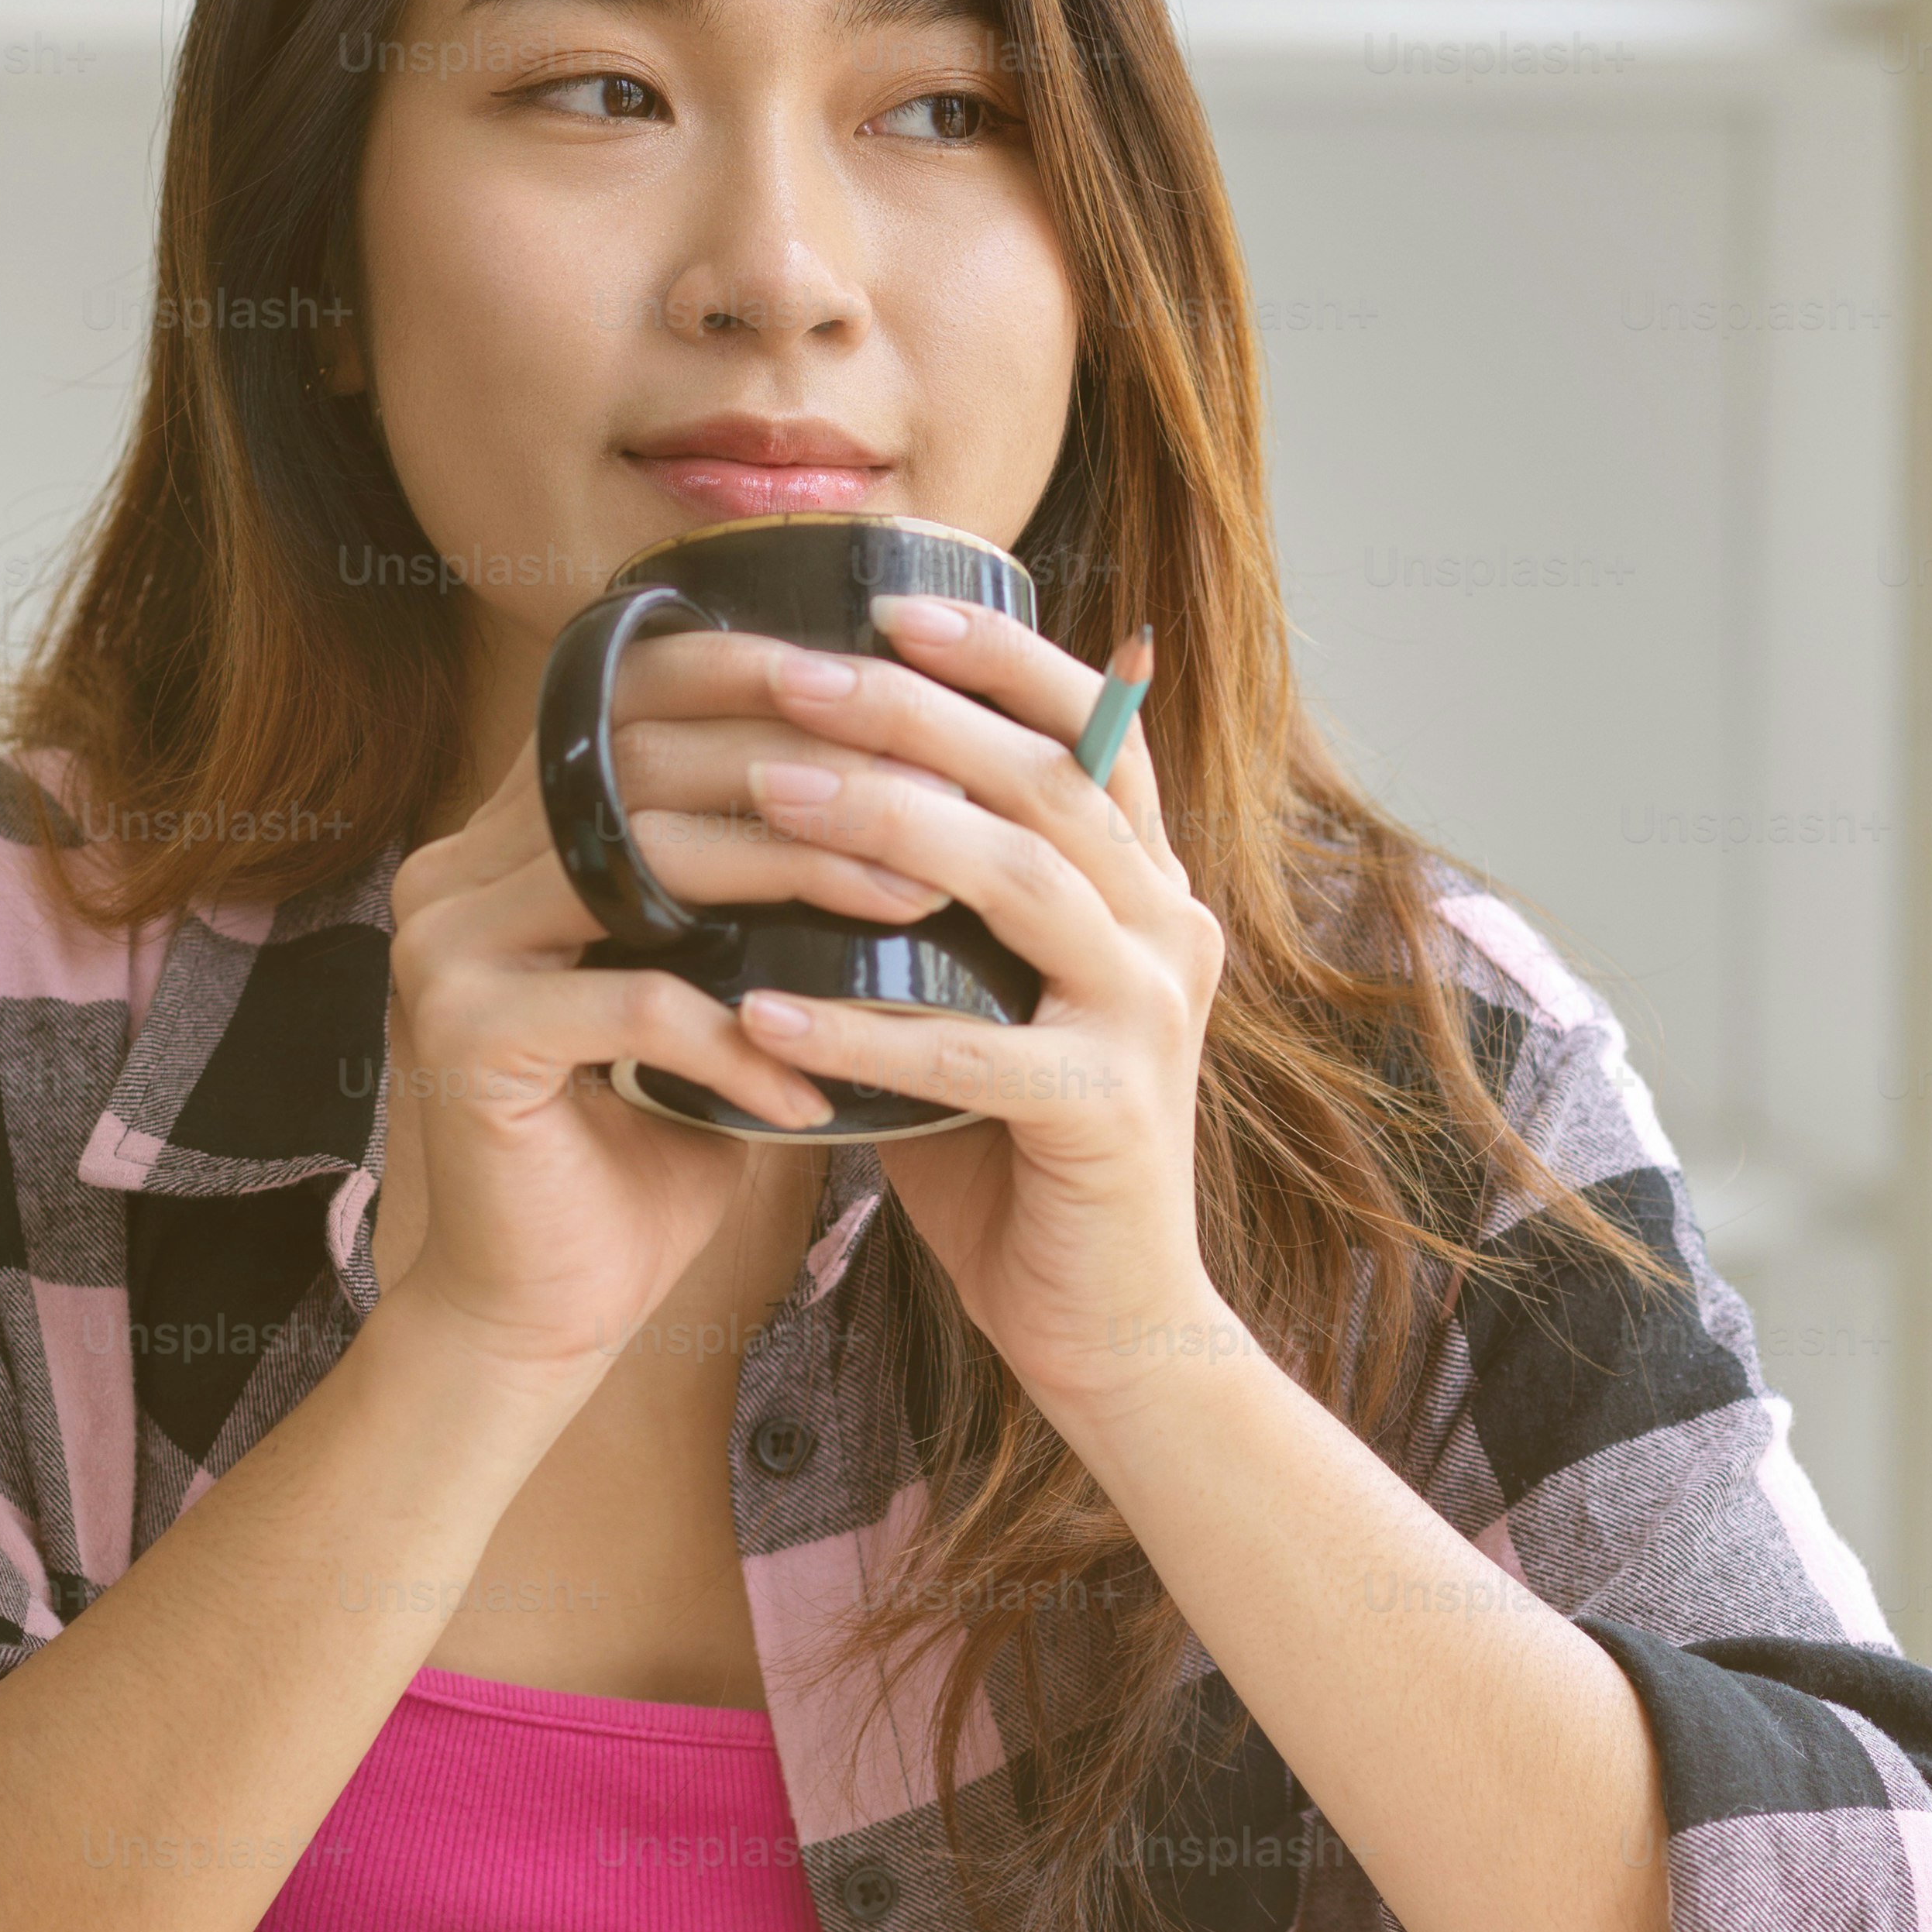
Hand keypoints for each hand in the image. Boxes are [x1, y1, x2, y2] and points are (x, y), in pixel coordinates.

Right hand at [371, 646, 964, 1378]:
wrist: (545, 1304)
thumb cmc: (646, 1140)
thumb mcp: (713, 986)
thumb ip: (753, 883)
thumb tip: (906, 778)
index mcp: (511, 832)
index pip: (631, 694)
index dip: (759, 673)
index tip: (903, 698)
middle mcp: (457, 866)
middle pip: (645, 756)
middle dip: (811, 770)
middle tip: (942, 799)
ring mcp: (447, 945)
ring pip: (645, 858)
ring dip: (798, 878)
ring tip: (914, 911)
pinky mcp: (464, 1035)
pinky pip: (633, 1002)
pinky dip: (739, 1040)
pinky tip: (817, 1084)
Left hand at [728, 595, 1242, 1422]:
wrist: (1112, 1328)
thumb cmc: (1020, 1164)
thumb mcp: (982, 1004)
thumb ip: (933, 913)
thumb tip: (804, 800)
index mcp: (1148, 891)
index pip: (1090, 733)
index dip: (999, 657)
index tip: (891, 602)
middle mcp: (1168, 930)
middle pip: (1042, 778)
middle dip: (913, 710)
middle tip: (789, 669)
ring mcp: (1147, 1016)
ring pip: (1016, 879)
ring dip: (881, 825)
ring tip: (764, 788)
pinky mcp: (1106, 1111)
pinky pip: (968, 1050)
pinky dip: (860, 1028)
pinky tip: (764, 1004)